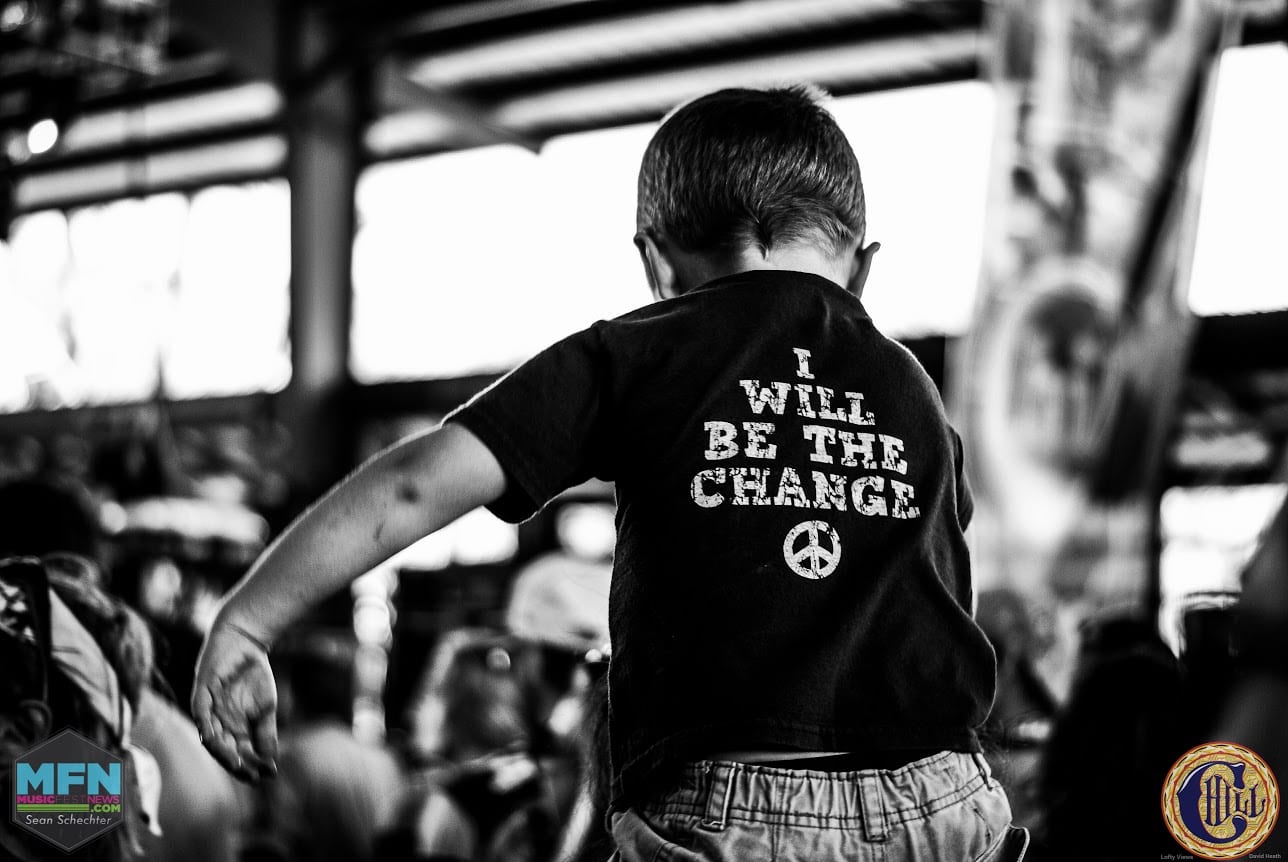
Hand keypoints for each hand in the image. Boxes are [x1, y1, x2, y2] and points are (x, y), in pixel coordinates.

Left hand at [191, 619, 278, 781]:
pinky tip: (213, 738)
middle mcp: (219, 724)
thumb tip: (271, 763)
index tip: (264, 776)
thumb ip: (266, 734)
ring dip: (223, 753)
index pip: (239, 754)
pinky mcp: (201, 694)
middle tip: (250, 776)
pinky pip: (200, 714)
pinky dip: (206, 727)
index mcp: (233, 728)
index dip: (250, 766)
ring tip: (237, 763)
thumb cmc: (254, 674)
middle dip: (237, 765)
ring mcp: (209, 710)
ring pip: (211, 738)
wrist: (246, 642)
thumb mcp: (266, 708)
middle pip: (224, 751)